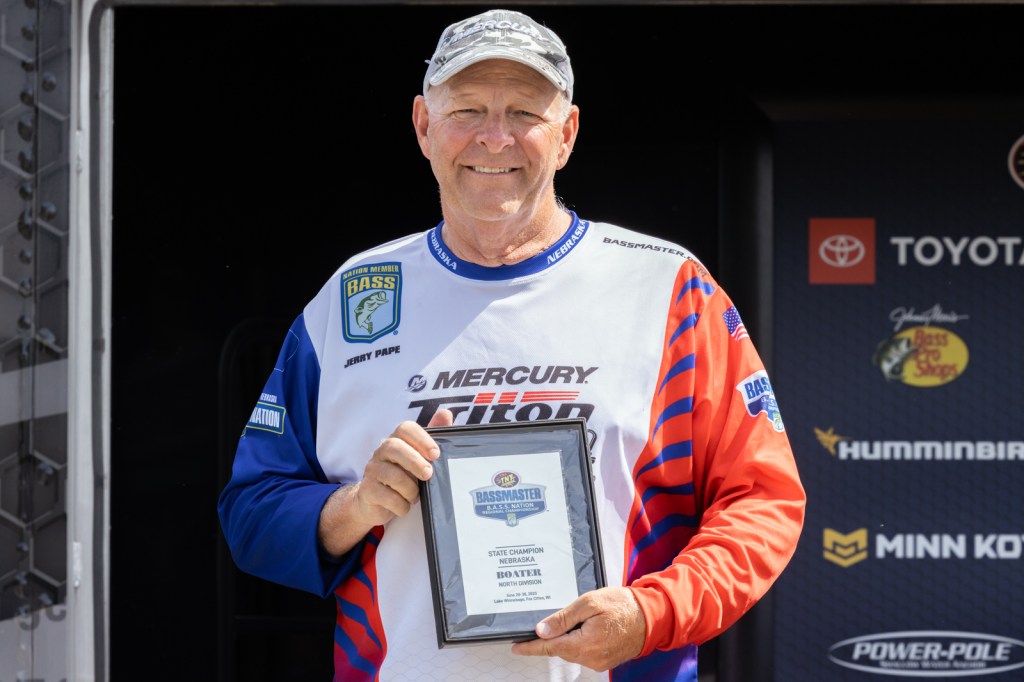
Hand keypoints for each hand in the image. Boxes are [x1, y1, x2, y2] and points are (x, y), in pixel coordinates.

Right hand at [350, 409, 454, 526]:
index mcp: (396, 440)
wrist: (375, 502)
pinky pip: (386, 497)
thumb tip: (446, 413)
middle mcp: (381, 452)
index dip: (421, 439)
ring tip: (415, 495)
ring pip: (392, 475)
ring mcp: (372, 470)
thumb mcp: (419, 457)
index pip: (405, 428)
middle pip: (394, 447)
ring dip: (410, 489)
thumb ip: (432, 436)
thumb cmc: (402, 475)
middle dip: (415, 462)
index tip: (435, 454)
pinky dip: (401, 504)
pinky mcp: (367, 490)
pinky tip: (404, 505)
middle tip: (428, 474)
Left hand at [510, 586, 645, 671]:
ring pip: (571, 651)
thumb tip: (541, 630)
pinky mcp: (604, 661)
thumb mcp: (590, 603)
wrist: (652, 616)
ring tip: (574, 618)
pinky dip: (578, 641)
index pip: (549, 648)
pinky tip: (583, 627)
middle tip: (543, 622)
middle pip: (559, 649)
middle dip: (549, 638)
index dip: (530, 647)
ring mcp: (598, 662)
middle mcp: (590, 658)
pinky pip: (583, 652)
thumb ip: (564, 618)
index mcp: (584, 644)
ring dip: (566, 638)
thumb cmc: (623, 605)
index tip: (515, 646)